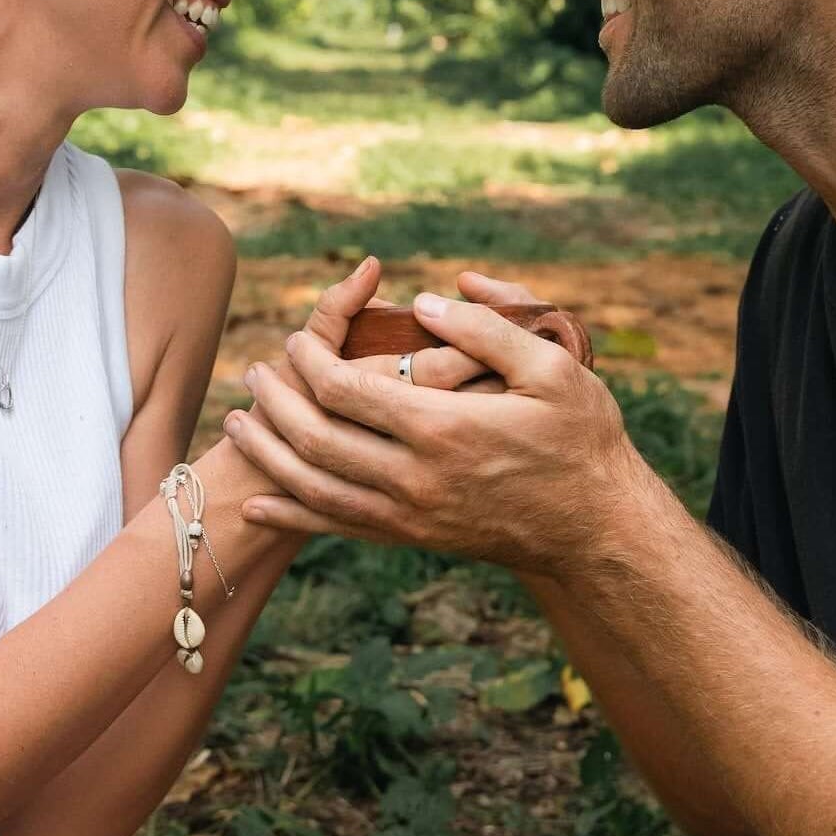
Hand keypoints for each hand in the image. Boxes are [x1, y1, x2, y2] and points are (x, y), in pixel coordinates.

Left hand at [223, 270, 648, 573]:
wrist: (596, 527)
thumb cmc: (580, 437)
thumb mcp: (552, 365)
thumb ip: (488, 327)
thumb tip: (429, 298)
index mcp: (442, 427)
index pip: (345, 391)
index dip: (309, 361)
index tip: (295, 338)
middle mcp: (415, 477)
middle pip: (316, 439)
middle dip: (276, 403)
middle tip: (253, 373)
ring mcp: (411, 514)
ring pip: (316, 487)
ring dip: (270, 454)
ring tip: (238, 423)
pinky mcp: (413, 538)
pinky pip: (338, 527)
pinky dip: (293, 512)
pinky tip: (260, 500)